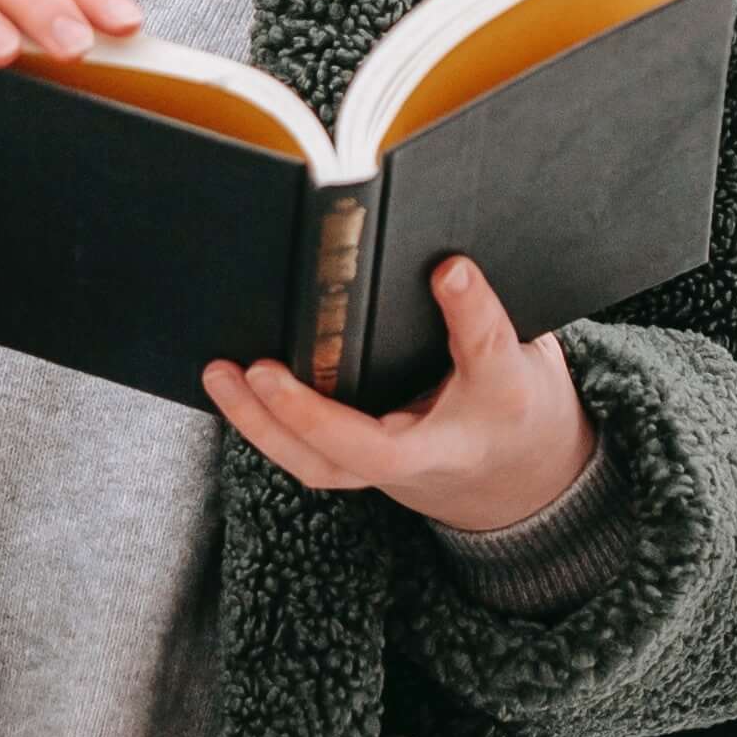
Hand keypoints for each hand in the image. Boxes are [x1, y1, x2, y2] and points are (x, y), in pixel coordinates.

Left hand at [205, 256, 594, 535]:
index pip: (455, 380)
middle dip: (290, 417)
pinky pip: (299, 449)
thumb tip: (450, 267)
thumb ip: (481, 323)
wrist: (515, 469)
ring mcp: (368, 468)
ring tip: (221, 373)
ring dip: (257, 422)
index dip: (435, 344)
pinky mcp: (349, 457)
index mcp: (447, 446)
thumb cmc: (512, 412)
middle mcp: (400, 468)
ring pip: (306, 461)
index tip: (440, 275)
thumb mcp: (514, 367)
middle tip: (254, 368)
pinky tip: (235, 383)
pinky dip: (263, 421)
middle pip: (336, 459)